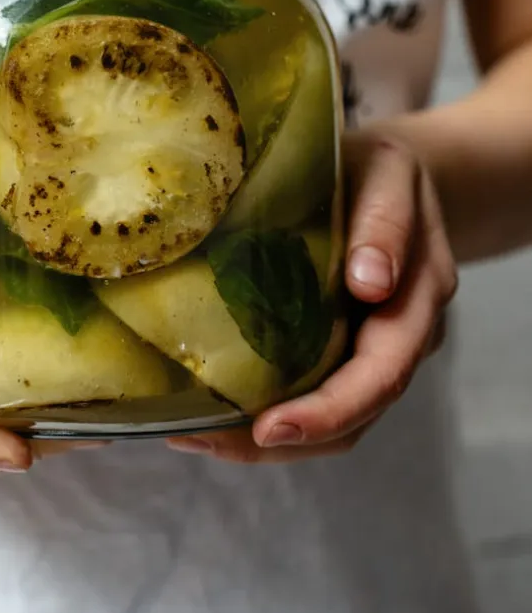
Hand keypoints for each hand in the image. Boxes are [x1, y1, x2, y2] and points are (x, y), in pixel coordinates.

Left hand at [168, 130, 457, 464]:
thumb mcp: (389, 173)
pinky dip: (264, 414)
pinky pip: (311, 397)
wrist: (391, 176)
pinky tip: (210, 412)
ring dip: (265, 442)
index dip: (330, 410)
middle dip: (283, 440)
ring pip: (332, 423)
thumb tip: (372, 282)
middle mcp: (400, 337)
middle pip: (354, 414)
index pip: (382, 373)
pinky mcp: (339, 349)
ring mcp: (370, 349)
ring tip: (195, 436)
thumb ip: (385, 221)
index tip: (272, 426)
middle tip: (206, 441)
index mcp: (417, 297)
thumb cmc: (382, 170)